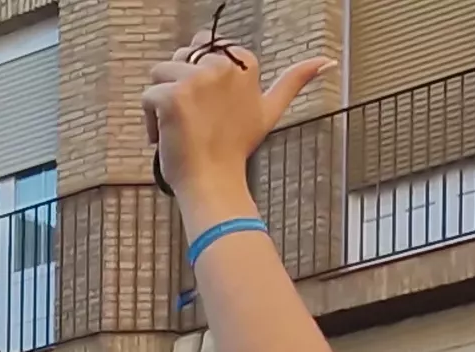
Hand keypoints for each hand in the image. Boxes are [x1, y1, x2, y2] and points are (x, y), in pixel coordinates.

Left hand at [143, 41, 328, 204]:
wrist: (214, 181)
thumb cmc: (236, 149)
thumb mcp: (271, 110)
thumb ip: (295, 81)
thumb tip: (326, 61)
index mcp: (243, 65)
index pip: (206, 46)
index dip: (198, 77)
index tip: (207, 106)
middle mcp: (221, 66)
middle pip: (180, 57)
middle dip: (178, 86)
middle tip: (193, 120)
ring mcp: (196, 80)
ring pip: (160, 74)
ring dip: (161, 103)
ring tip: (179, 129)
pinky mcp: (172, 96)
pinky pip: (148, 96)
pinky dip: (150, 119)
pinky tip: (165, 136)